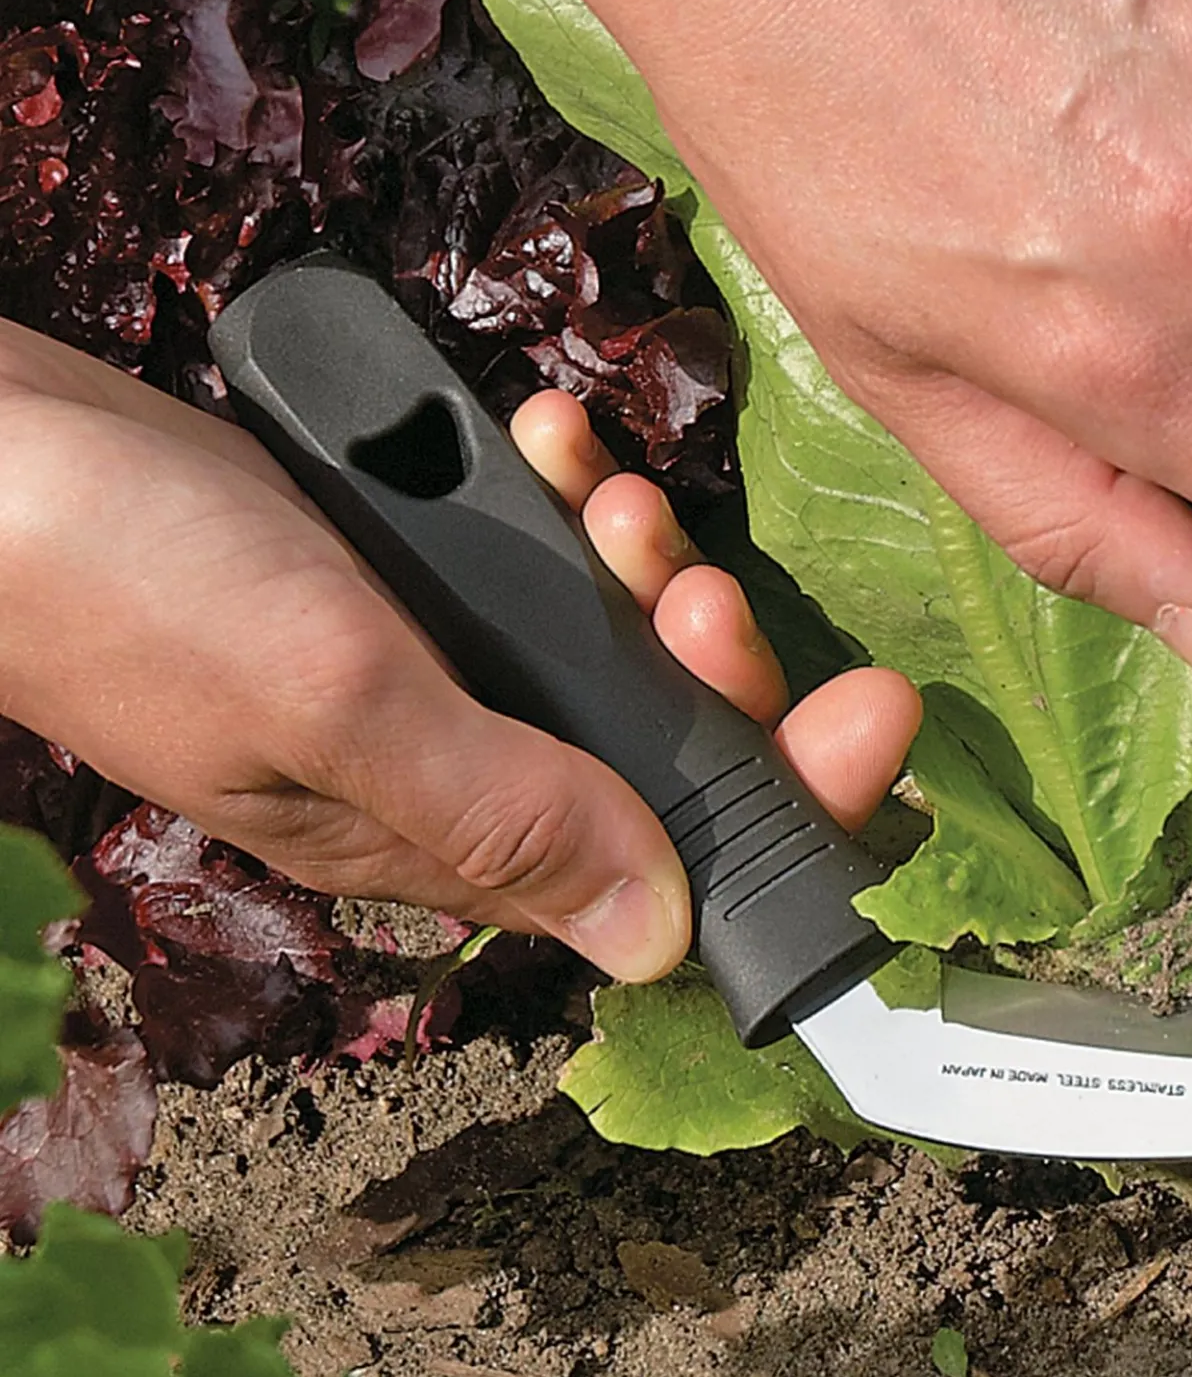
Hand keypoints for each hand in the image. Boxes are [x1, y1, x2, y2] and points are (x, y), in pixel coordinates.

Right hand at [0, 320, 919, 980]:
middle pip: (661, 739)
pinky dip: (564, 498)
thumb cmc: (136, 586)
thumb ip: (500, 810)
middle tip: (688, 579)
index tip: (870, 711)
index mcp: (444, 842)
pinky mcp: (412, 579)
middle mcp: (458, 769)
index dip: (788, 803)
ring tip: (598, 488)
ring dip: (637, 558)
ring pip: (609, 635)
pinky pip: (536, 553)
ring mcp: (437, 667)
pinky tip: (548, 440)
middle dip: (708, 653)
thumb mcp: (333, 705)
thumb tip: (662, 936)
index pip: (666, 864)